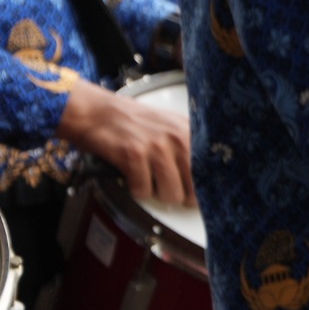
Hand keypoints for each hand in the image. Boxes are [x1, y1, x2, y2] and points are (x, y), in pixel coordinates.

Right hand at [58, 85, 193, 208]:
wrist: (97, 112)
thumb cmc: (132, 122)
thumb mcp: (170, 126)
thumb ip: (189, 145)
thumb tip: (205, 177)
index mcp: (190, 131)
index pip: (211, 169)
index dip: (205, 188)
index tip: (198, 195)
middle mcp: (178, 138)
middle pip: (194, 188)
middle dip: (182, 197)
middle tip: (169, 191)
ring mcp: (157, 146)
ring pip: (171, 194)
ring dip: (158, 194)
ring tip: (149, 181)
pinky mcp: (134, 155)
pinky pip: (144, 191)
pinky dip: (136, 190)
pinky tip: (132, 177)